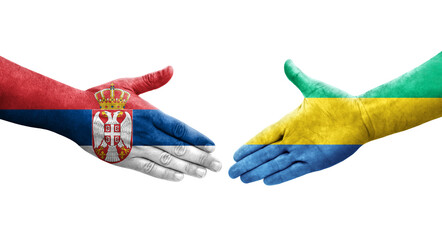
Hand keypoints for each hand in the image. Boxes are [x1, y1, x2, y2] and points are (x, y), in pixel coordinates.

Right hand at [83, 67, 221, 180]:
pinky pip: (149, 169)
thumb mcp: (127, 84)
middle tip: (217, 166)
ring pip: (168, 160)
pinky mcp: (125, 159)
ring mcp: (136, 148)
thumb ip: (152, 80)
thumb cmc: (101, 98)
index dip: (199, 138)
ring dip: (188, 168)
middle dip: (201, 157)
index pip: (181, 129)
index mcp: (150, 114)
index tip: (212, 146)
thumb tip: (172, 68)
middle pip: (180, 148)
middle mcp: (147, 133)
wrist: (72, 114)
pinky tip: (178, 177)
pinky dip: (165, 174)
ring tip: (203, 174)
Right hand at [229, 60, 370, 184]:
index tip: (236, 153)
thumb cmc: (339, 102)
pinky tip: (266, 181)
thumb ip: (298, 77)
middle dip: (247, 163)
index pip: (263, 137)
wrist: (361, 116)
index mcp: (290, 123)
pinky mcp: (315, 162)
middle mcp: (293, 139)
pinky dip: (279, 176)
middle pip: (264, 154)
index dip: (249, 146)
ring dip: (258, 171)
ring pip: (274, 164)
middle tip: (230, 172)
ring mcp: (303, 152)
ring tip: (242, 179)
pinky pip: (293, 171)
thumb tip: (287, 62)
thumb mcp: (314, 88)